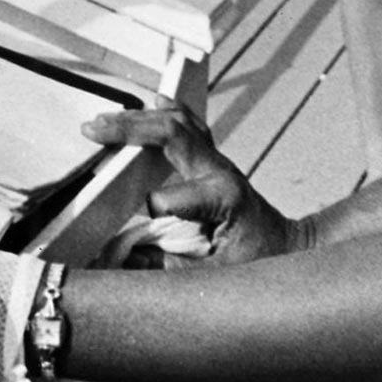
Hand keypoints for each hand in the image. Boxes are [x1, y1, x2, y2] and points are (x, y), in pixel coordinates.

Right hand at [80, 102, 300, 268]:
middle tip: (93, 130)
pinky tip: (153, 103)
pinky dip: (168, 113)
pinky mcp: (214, 161)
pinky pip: (190, 126)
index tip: (134, 232)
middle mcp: (219, 171)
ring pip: (177, 123)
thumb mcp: (215, 278)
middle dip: (130, 129)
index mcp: (222, 198)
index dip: (151, 211)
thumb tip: (122, 260)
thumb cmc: (258, 263)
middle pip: (171, 134)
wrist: (288, 248)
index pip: (172, 197)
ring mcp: (217, 162)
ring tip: (105, 120)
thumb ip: (167, 271)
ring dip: (139, 119)